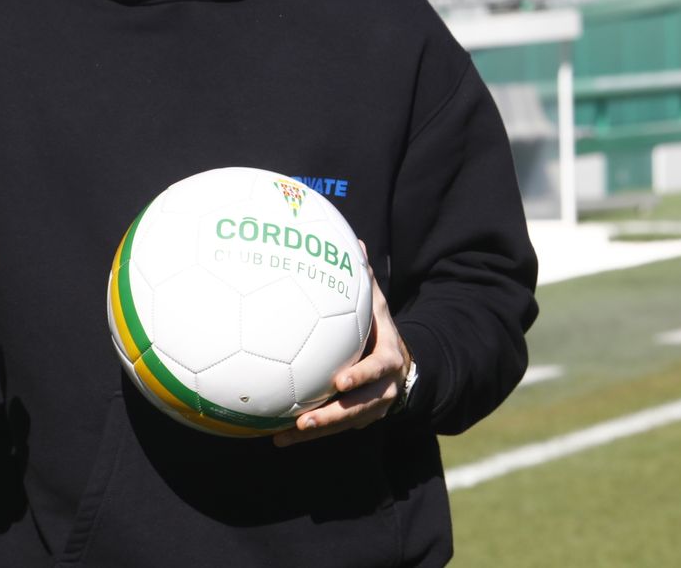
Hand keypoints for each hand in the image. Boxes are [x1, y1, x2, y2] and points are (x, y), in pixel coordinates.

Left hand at [274, 247, 409, 447]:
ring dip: (315, 432)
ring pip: (343, 424)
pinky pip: (333, 430)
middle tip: (304, 420)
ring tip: (285, 436)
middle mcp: (383, 390)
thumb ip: (365, 280)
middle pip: (360, 408)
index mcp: (388, 360)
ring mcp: (371, 409)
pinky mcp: (357, 421)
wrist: (402, 366)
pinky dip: (308, 435)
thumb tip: (354, 242)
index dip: (361, 376)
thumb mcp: (377, 306)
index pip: (377, 370)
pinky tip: (278, 437)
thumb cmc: (379, 329)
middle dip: (332, 417)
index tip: (339, 381)